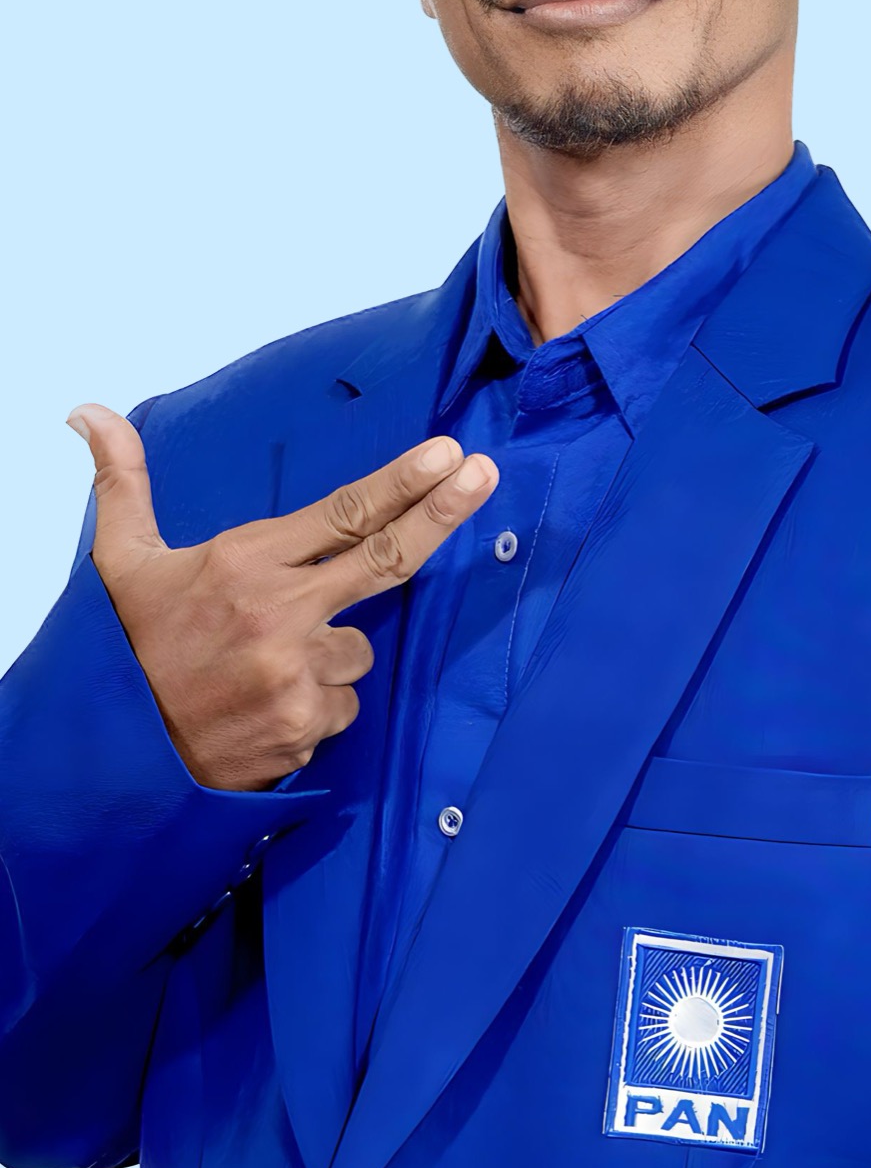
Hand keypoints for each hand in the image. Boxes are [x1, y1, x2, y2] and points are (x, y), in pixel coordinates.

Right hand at [65, 402, 497, 790]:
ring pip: (360, 650)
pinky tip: (265, 707)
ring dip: (331, 651)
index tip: (448, 452)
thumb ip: (123, 482)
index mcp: (245, 563)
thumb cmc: (126, 648)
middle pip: (387, 558)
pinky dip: (317, 704)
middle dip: (443, 511)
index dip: (401, 481)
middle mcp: (280, 613)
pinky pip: (342, 705)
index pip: (343, 513)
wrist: (112, 758)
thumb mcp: (120, 562)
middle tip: (485, 474)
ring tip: (264, 666)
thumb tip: (88, 409)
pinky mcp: (305, 728)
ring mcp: (298, 674)